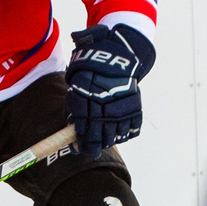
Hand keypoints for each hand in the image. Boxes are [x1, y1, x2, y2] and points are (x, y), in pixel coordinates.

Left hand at [63, 23, 153, 157]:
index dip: (81, 141)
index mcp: (85, 97)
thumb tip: (72, 129)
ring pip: (115, 133)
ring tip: (105, 142)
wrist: (116, 56)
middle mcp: (103, 103)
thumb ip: (73, 107)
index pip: (82, 127)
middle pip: (98, 134)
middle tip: (92, 150)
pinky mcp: (134, 105)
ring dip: (109, 140)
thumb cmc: (91, 72)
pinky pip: (132, 127)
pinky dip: (125, 133)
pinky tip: (119, 133)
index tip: (80, 148)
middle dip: (94, 146)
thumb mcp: (76, 84)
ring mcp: (120, 104)